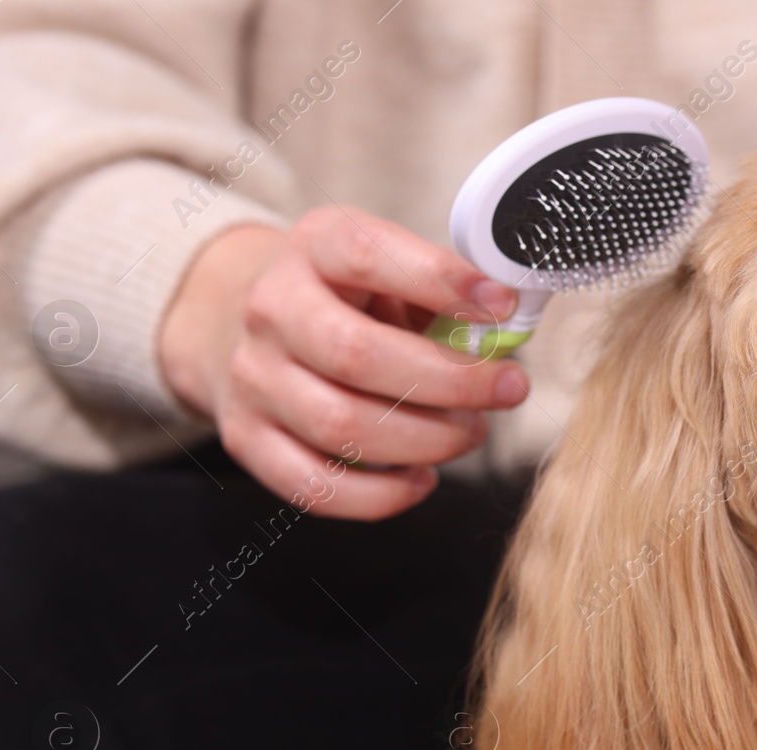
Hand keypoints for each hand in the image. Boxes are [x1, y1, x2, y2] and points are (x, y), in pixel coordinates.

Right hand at [157, 207, 528, 518]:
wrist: (250, 325)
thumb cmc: (347, 299)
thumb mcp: (390, 269)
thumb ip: (444, 294)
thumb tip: (507, 330)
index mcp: (314, 247)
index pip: (367, 255)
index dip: (440, 281)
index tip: (501, 306)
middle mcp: (272, 310)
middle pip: (357, 355)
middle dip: (450, 381)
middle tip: (506, 389)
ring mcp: (253, 379)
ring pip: (341, 427)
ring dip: (426, 440)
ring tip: (470, 431)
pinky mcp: (249, 439)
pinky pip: (317, 486)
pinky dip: (382, 494)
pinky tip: (423, 477)